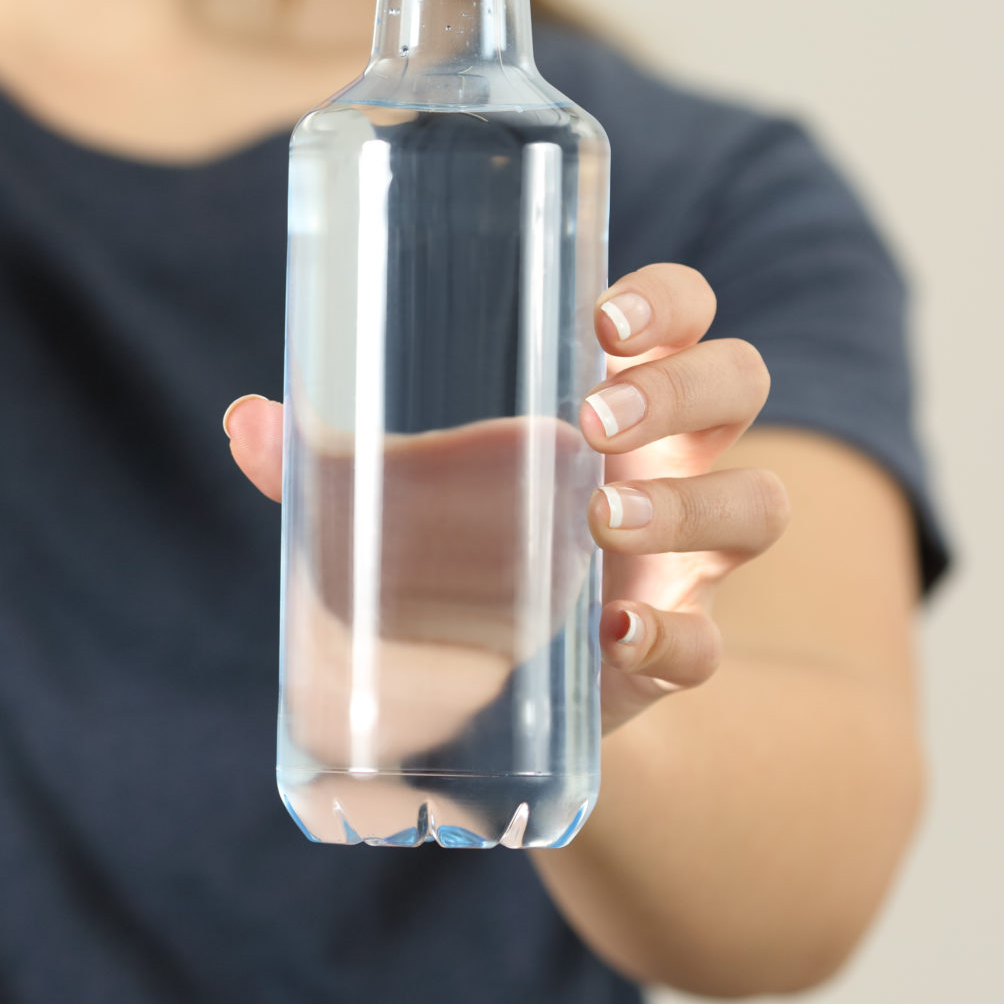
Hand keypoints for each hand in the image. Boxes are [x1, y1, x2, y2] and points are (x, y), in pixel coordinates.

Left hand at [222, 262, 786, 735]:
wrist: (499, 702)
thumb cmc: (466, 554)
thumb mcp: (402, 500)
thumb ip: (327, 467)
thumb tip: (246, 422)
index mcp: (617, 396)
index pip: (684, 315)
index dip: (669, 301)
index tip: (604, 318)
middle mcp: (673, 464)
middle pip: (738, 383)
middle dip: (682, 389)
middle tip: (592, 418)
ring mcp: (686, 560)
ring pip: (757, 505)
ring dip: (687, 505)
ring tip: (600, 520)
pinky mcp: (673, 650)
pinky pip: (713, 644)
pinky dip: (676, 636)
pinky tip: (618, 632)